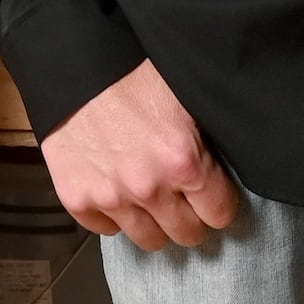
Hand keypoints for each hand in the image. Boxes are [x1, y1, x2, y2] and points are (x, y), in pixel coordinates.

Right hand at [41, 61, 239, 251]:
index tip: (212, 194)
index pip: (220, 214)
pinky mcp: (77, 199)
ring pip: (149, 240)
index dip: (218, 202)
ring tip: (153, 200)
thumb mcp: (186, 95)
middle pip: (187, 234)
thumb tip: (228, 161)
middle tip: (184, 198)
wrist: (74, 63)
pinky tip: (118, 190)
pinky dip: (114, 215)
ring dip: (155, 222)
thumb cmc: (133, 69)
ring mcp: (110, 197)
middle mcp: (149, 187)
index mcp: (184, 161)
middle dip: (190, 217)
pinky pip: (107, 229)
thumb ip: (208, 137)